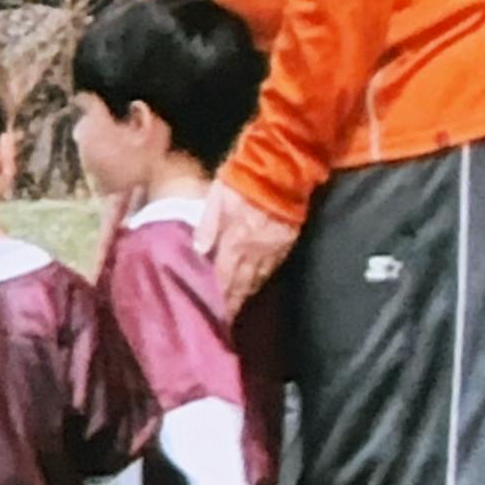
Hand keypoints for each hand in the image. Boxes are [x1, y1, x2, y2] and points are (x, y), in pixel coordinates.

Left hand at [192, 179, 296, 316]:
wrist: (284, 163)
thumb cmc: (244, 175)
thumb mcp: (218, 195)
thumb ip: (207, 225)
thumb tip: (198, 251)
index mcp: (235, 241)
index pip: (223, 278)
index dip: (219, 300)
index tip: (214, 317)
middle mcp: (254, 251)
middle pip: (241, 284)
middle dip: (233, 304)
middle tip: (225, 321)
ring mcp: (273, 248)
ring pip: (257, 279)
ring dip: (246, 294)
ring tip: (238, 307)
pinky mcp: (287, 241)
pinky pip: (272, 267)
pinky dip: (262, 279)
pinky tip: (256, 284)